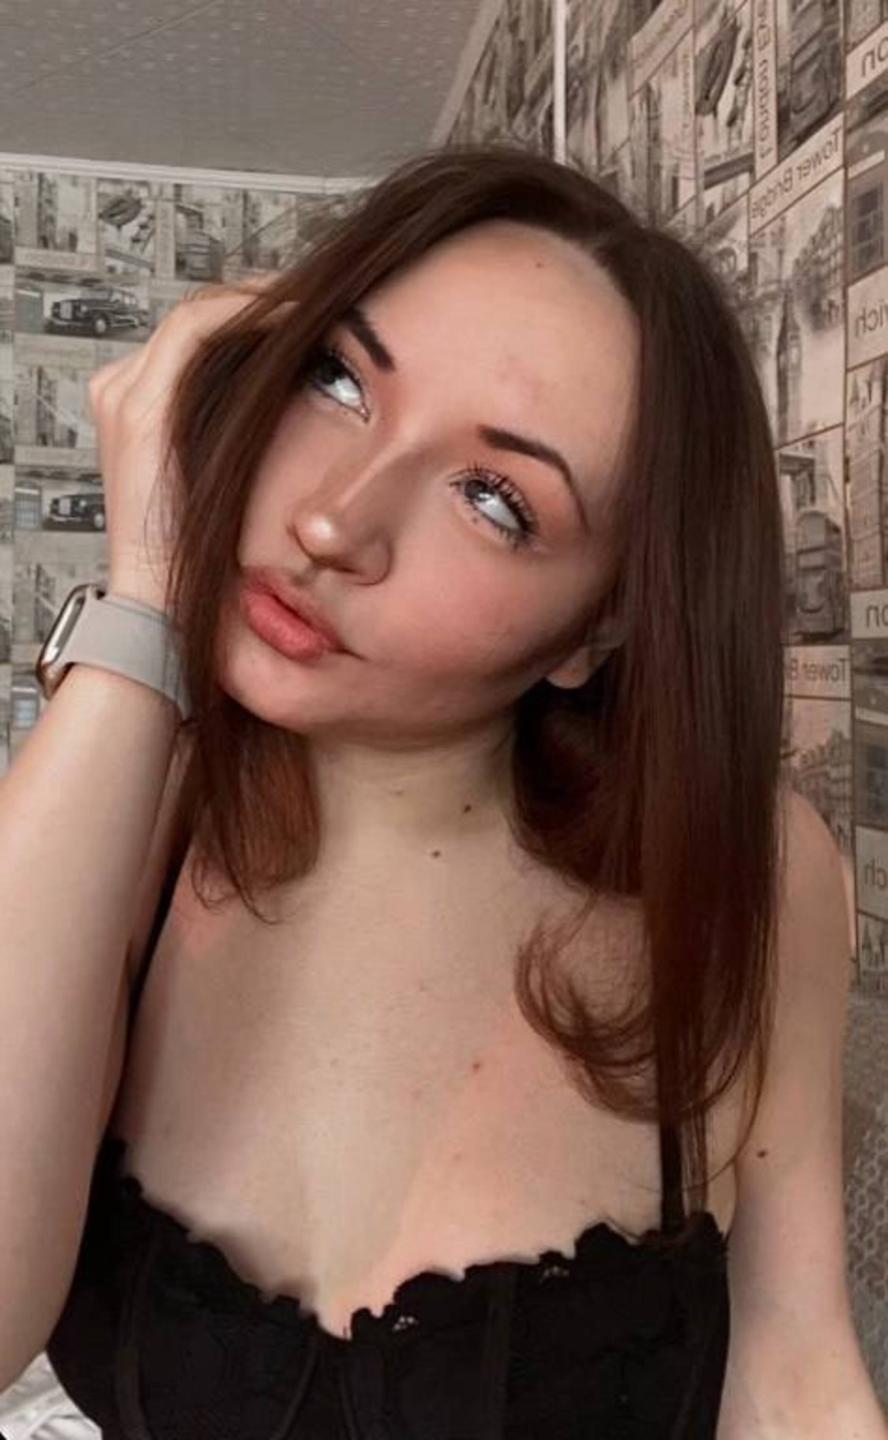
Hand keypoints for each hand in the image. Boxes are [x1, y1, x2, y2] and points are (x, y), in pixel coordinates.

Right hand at [88, 278, 283, 612]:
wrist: (160, 605)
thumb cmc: (198, 557)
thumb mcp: (225, 482)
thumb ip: (241, 440)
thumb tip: (298, 410)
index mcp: (137, 407)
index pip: (198, 336)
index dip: (253, 315)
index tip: (309, 316)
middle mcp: (122, 391)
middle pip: (198, 318)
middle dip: (260, 302)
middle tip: (318, 297)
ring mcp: (128, 396)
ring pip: (199, 315)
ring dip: (261, 300)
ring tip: (314, 299)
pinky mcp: (142, 408)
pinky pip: (197, 332)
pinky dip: (247, 316)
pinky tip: (294, 316)